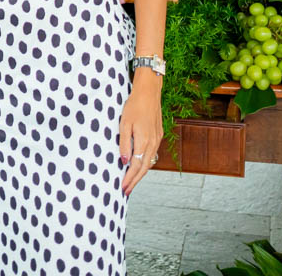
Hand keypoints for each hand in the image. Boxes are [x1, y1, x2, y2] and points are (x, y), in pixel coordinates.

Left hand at [119, 71, 162, 195]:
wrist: (149, 92)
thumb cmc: (134, 106)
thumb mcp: (124, 123)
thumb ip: (124, 143)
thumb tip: (124, 162)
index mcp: (144, 140)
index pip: (136, 166)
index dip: (130, 178)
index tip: (123, 188)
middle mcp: (153, 142)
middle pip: (144, 167)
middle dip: (135, 180)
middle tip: (126, 190)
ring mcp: (157, 139)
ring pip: (149, 161)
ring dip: (140, 173)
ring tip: (130, 181)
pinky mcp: (158, 135)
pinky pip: (151, 153)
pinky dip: (144, 162)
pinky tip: (138, 165)